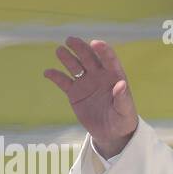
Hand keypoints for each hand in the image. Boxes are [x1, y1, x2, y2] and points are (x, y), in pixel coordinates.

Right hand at [43, 36, 138, 157]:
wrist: (111, 133)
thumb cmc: (123, 120)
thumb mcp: (124, 111)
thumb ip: (122, 98)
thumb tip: (121, 84)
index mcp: (114, 76)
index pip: (109, 59)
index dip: (103, 50)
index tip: (95, 43)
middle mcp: (99, 75)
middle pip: (88, 57)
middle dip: (80, 48)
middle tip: (70, 40)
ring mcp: (85, 82)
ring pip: (74, 66)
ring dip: (67, 57)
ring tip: (60, 51)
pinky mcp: (74, 92)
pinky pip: (63, 81)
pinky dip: (55, 76)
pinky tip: (47, 72)